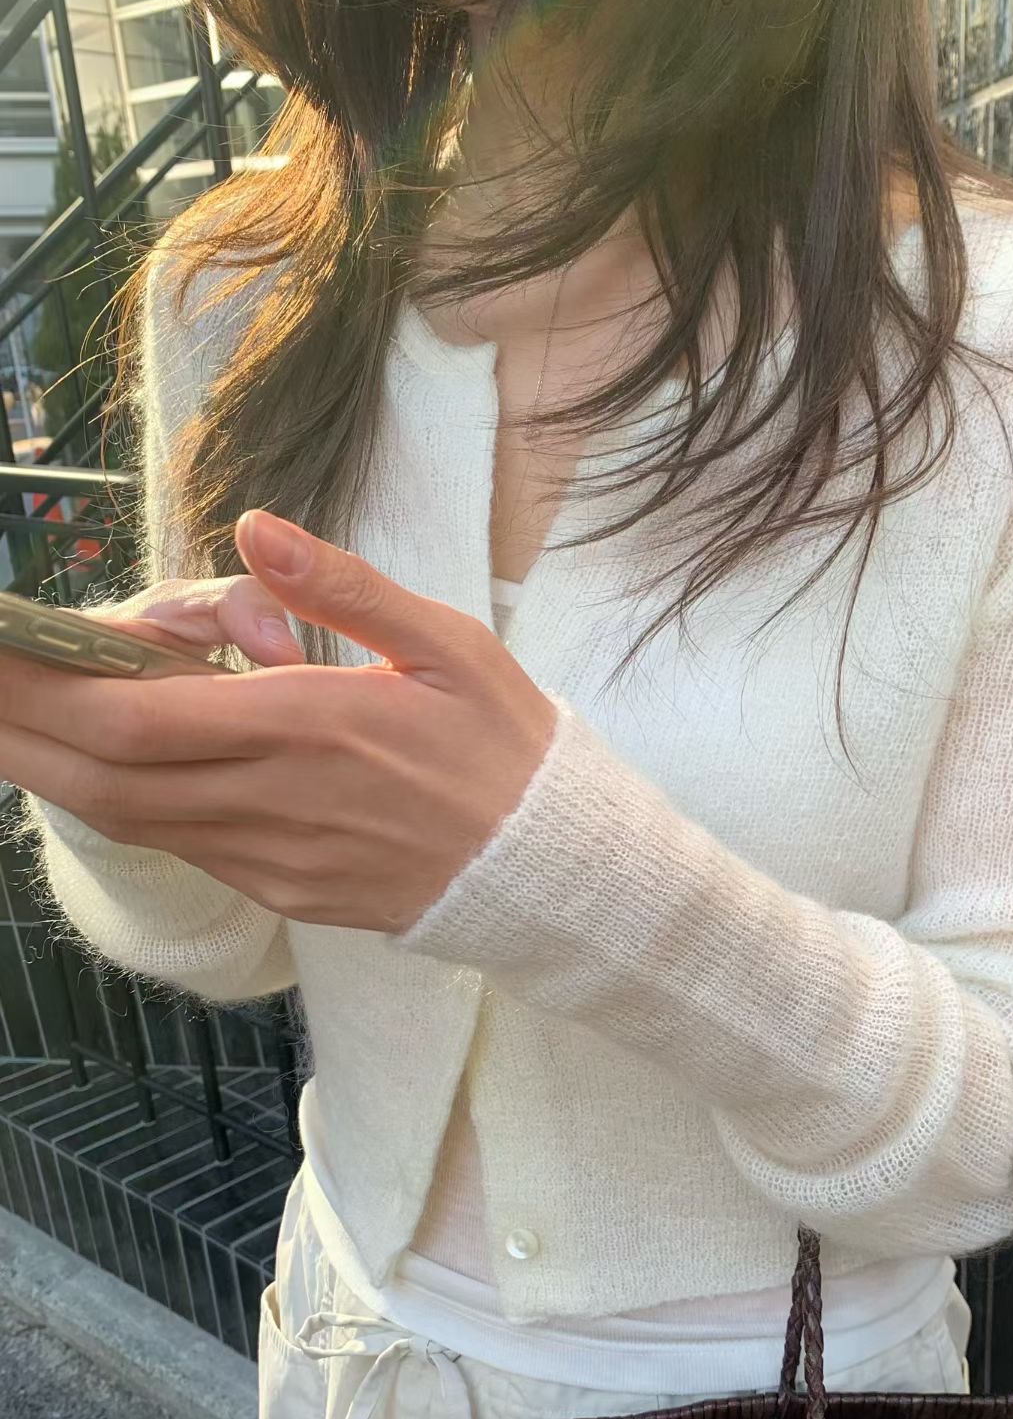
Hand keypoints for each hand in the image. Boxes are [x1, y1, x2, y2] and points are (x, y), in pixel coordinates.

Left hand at [0, 510, 558, 931]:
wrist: (552, 871)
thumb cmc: (505, 747)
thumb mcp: (448, 646)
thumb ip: (344, 589)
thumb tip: (256, 528)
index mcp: (314, 725)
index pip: (140, 716)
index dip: (50, 689)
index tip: (1, 648)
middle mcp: (278, 800)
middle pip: (106, 776)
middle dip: (20, 732)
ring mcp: (276, 857)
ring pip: (132, 819)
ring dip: (54, 772)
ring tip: (6, 724)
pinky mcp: (285, 890)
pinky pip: (186, 846)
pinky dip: (125, 803)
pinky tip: (102, 767)